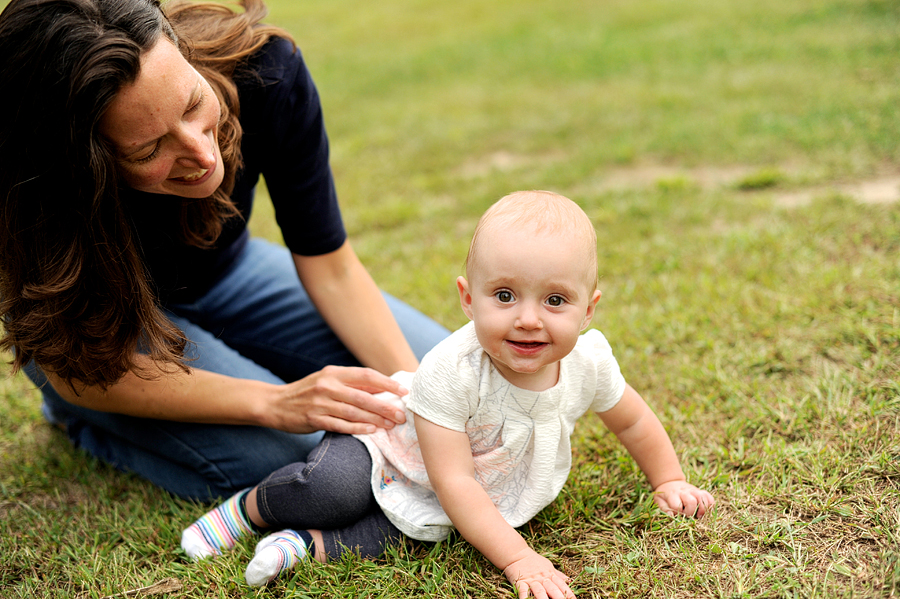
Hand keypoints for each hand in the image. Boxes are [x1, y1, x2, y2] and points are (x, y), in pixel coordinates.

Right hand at [266, 366, 409, 434]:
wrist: (275, 404)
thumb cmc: (307, 392)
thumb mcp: (328, 380)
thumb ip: (351, 383)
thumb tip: (382, 388)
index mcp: (334, 372)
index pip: (366, 375)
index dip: (387, 383)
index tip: (403, 391)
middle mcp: (328, 385)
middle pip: (363, 396)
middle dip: (385, 406)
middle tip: (401, 415)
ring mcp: (320, 402)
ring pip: (354, 412)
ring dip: (375, 419)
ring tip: (391, 425)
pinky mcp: (314, 419)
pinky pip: (340, 425)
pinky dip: (357, 428)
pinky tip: (371, 431)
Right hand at [503, 550, 574, 598]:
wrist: (517, 553)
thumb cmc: (534, 561)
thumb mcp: (548, 566)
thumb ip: (558, 575)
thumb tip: (571, 581)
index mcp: (550, 574)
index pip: (562, 585)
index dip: (568, 593)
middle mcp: (542, 578)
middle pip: (552, 589)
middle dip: (559, 597)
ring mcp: (531, 580)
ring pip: (539, 591)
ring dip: (543, 598)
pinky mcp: (520, 581)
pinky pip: (523, 590)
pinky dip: (524, 596)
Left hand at [653, 480, 714, 517]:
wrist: (670, 483)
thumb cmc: (664, 495)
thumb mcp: (659, 500)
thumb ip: (663, 508)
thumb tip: (671, 515)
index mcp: (672, 494)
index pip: (677, 506)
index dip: (679, 513)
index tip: (679, 515)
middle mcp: (684, 491)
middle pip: (691, 501)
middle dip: (692, 512)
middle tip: (690, 516)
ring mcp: (693, 490)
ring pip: (701, 497)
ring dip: (702, 509)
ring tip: (699, 515)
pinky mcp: (700, 490)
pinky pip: (708, 496)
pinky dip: (710, 504)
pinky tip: (706, 510)